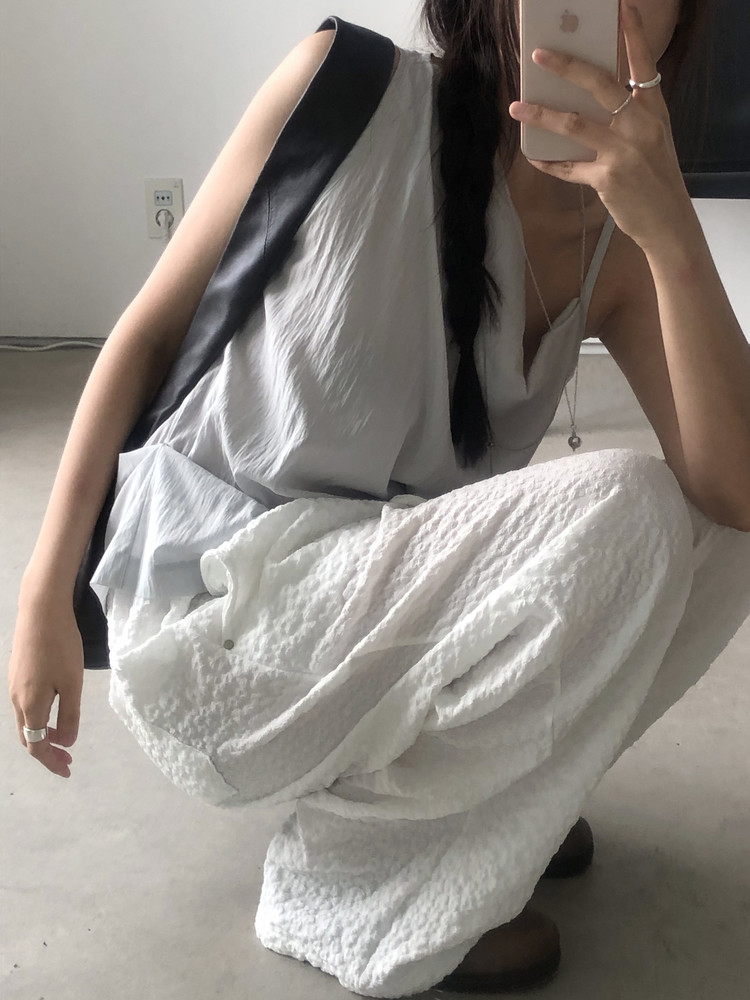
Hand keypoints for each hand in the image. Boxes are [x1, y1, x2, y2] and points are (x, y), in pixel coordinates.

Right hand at [8, 595, 83, 777]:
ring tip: (64, 736)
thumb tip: (66, 742)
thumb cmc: (61, 646)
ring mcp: (14, 685)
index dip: (51, 761)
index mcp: (31, 705)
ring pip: (26, 720)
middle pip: (28, 736)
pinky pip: (26, 705)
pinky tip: (55, 709)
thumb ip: (70, 715)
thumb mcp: (73, 682)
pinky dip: (39, 717)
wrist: (40, 610)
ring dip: (43, 733)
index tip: (67, 770)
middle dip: (47, 751)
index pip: (37, 745)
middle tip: (67, 758)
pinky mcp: (17, 672)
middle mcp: (17, 699)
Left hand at [508, 1, 693, 254]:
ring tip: (517, 107)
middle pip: (599, 84)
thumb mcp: (653, 140)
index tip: (622, 6)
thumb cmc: (657, 179)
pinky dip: (549, 162)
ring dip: (542, 114)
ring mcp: (623, 151)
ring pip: (574, 124)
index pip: (643, 64)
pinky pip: (569, 167)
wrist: (669, 223)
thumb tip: (587, 103)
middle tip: (539, 55)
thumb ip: (629, 119)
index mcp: (654, 111)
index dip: (633, 34)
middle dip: (567, 66)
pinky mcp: (607, 178)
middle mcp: (640, 126)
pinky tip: (534, 156)